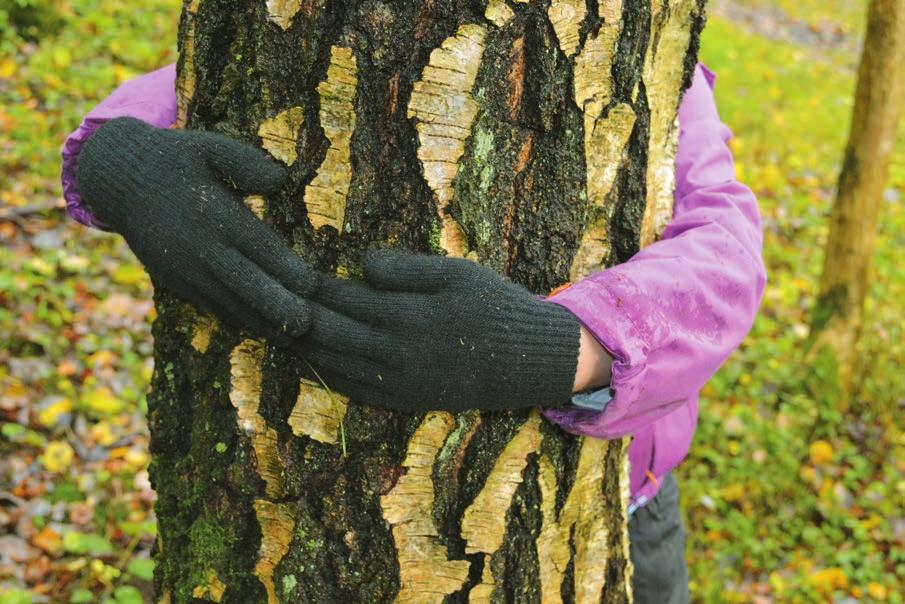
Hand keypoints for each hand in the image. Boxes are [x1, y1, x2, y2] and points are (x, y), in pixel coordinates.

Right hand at [77, 117, 316, 340]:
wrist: (118, 182)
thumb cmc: (174, 160)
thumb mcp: (209, 148)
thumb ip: (245, 162)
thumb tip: (279, 179)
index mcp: (214, 215)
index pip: (258, 247)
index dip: (286, 269)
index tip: (312, 286)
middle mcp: (201, 248)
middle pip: (245, 285)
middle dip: (277, 307)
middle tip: (306, 324)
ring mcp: (187, 270)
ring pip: (229, 304)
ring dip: (260, 322)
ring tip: (291, 338)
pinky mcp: (177, 282)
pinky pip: (212, 306)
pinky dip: (238, 320)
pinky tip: (262, 330)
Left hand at [298, 250, 580, 411]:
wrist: (529, 361)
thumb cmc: (495, 307)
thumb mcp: (457, 273)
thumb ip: (406, 269)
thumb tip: (359, 263)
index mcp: (406, 316)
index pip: (340, 297)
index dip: (309, 284)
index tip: (285, 269)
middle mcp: (394, 355)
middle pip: (326, 333)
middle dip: (293, 315)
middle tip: (265, 298)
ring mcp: (397, 384)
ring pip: (332, 365)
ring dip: (301, 347)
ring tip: (278, 328)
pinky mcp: (404, 402)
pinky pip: (353, 390)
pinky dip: (326, 373)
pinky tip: (314, 359)